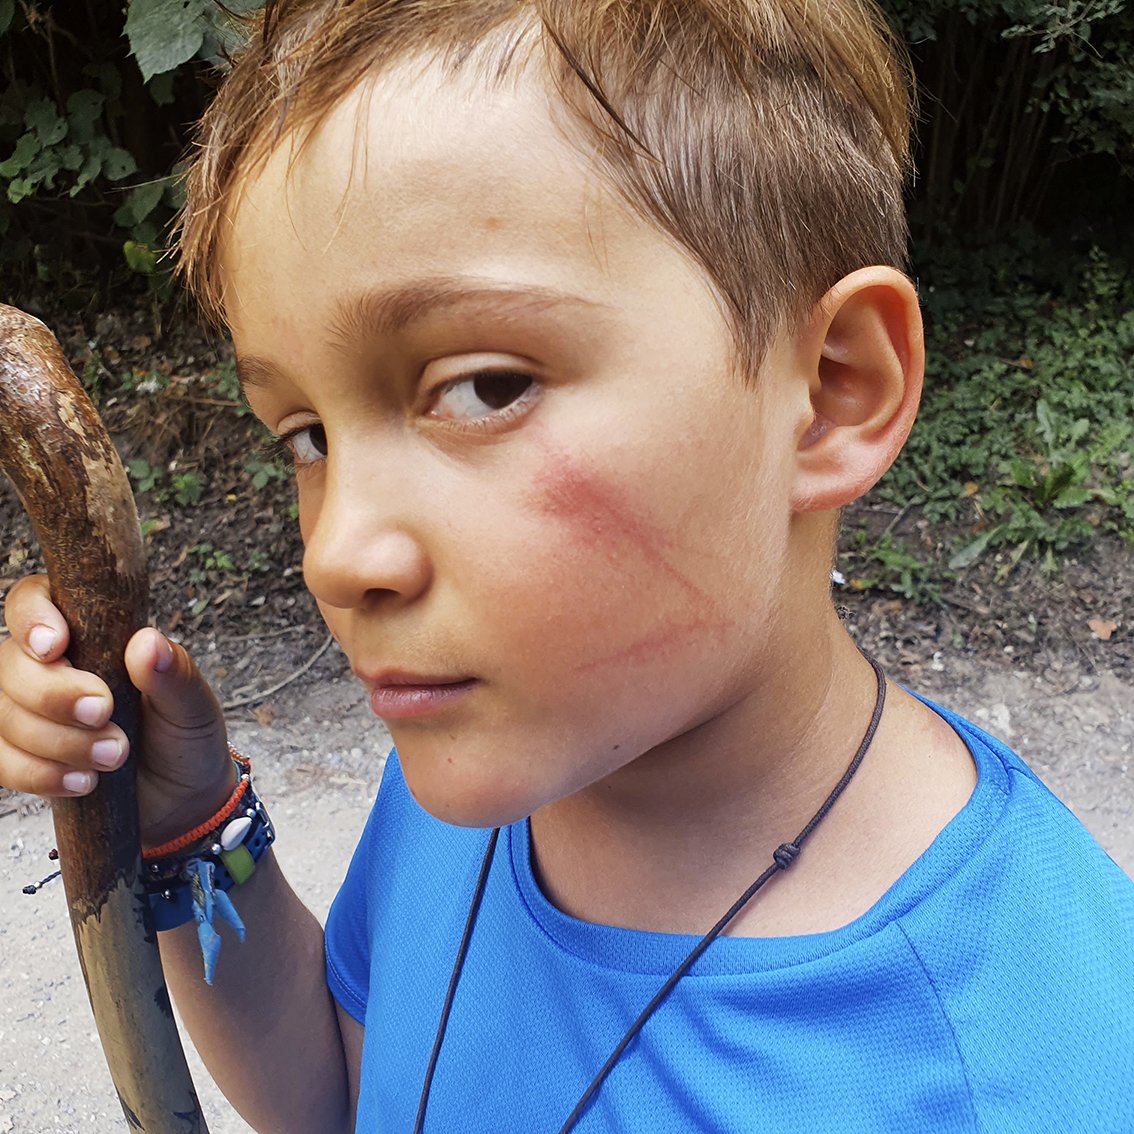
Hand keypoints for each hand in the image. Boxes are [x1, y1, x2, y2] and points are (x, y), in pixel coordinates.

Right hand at [0, 575, 235, 845]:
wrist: (182, 798)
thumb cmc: (185, 737)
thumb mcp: (193, 704)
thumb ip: (173, 673)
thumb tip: (148, 642)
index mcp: (89, 633)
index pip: (33, 601)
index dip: (32, 618)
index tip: (56, 647)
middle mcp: (50, 668)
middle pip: (11, 665)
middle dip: (54, 695)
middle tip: (103, 713)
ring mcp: (28, 713)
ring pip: (3, 716)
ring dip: (57, 742)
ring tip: (115, 756)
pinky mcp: (21, 757)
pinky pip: (1, 762)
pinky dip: (40, 774)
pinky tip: (84, 781)